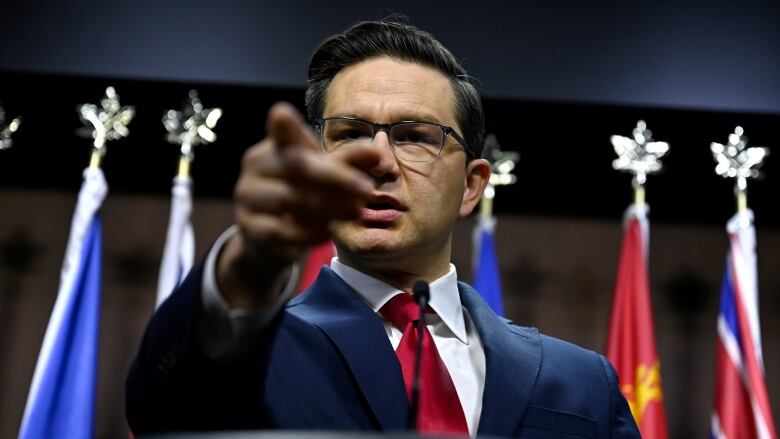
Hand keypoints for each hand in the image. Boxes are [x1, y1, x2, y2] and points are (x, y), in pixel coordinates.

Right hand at [216, 102, 378, 308]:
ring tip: (356, 211)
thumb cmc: (303, 193)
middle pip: (295, 167)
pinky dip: (308, 232)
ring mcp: (249, 197)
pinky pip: (281, 230)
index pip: (281, 132)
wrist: (270, 237)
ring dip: (328, 207)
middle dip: (335, 178)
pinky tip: (328, 232)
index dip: (282, 125)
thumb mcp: (325, 174)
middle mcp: (256, 166)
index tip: (281, 114)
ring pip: (289, 200)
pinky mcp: (250, 229)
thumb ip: (348, 161)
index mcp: (276, 145)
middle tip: (367, 190)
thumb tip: (377, 152)